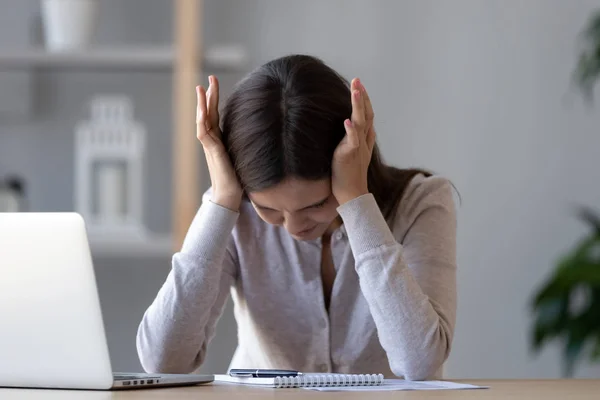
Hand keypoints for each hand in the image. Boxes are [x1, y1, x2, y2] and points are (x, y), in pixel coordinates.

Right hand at [196, 76, 242, 210]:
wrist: (230, 196)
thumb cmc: (238, 180)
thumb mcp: (244, 156)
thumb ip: (247, 146)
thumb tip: (264, 136)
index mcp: (219, 141)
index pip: (215, 116)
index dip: (215, 101)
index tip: (215, 86)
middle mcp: (213, 141)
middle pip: (208, 113)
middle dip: (209, 95)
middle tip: (209, 78)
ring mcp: (210, 145)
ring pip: (203, 119)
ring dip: (202, 103)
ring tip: (202, 87)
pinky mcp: (212, 151)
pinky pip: (204, 132)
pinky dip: (202, 119)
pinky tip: (202, 109)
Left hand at [332, 78, 375, 205]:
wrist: (352, 194)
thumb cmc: (349, 175)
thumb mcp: (355, 154)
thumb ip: (359, 140)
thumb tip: (361, 127)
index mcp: (364, 139)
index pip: (367, 115)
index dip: (364, 101)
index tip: (359, 85)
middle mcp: (364, 141)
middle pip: (366, 114)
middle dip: (362, 97)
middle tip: (357, 80)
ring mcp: (358, 147)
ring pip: (361, 123)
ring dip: (358, 106)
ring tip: (356, 90)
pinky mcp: (350, 155)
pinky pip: (353, 141)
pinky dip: (351, 130)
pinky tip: (347, 120)